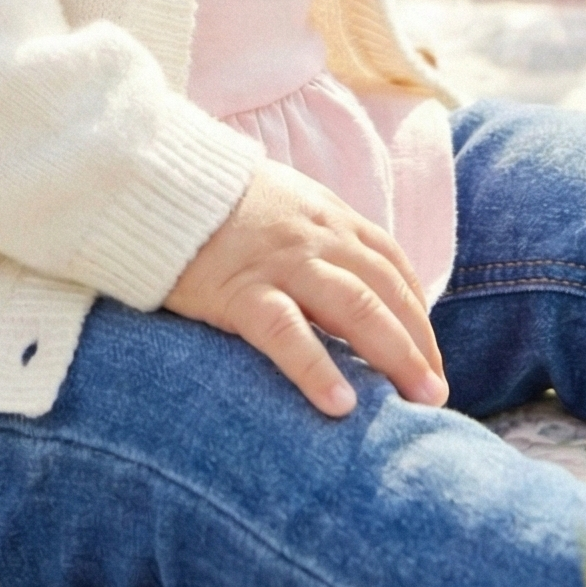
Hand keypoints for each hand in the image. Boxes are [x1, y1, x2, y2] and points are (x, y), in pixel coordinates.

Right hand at [164, 163, 448, 417]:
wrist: (149, 181)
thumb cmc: (208, 202)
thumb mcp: (276, 202)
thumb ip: (312, 233)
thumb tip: (344, 280)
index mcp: (325, 214)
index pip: (391, 264)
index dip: (418, 311)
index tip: (428, 353)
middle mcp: (315, 235)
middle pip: (387, 291)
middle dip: (421, 344)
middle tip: (436, 393)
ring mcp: (280, 262)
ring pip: (357, 309)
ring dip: (397, 356)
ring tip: (418, 402)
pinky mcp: (239, 290)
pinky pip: (287, 332)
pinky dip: (318, 369)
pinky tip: (341, 406)